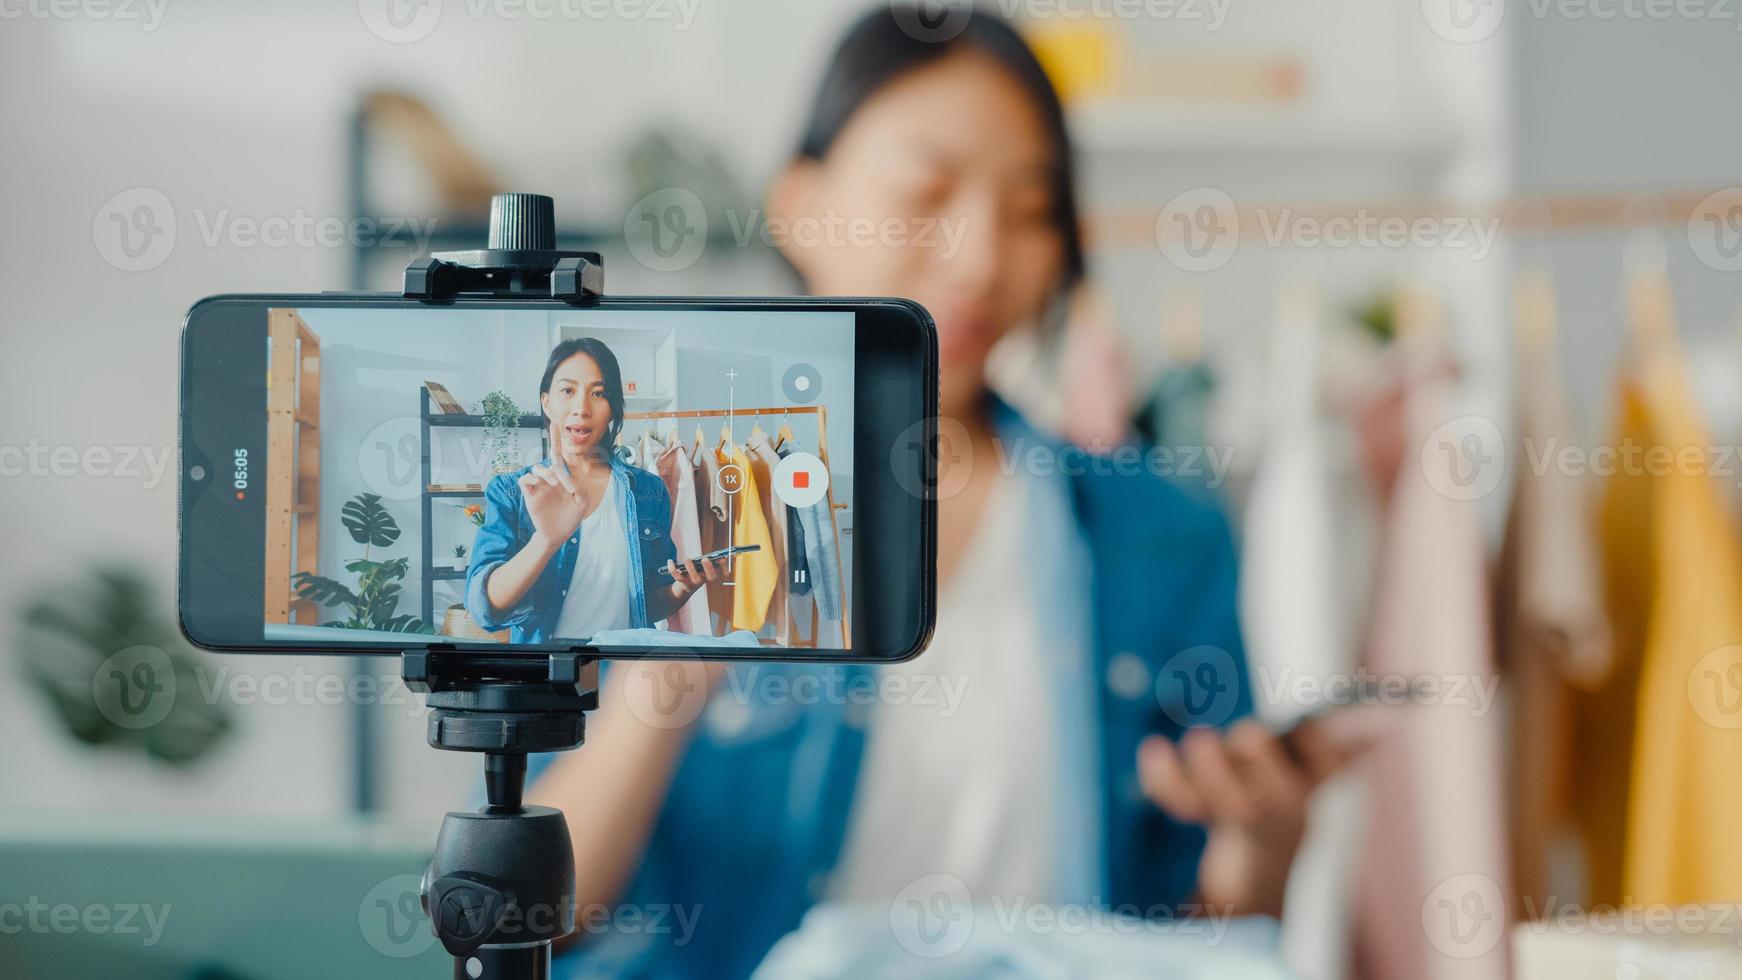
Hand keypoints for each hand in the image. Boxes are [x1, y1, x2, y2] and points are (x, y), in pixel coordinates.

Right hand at [521, 435, 587, 544]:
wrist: (558, 535)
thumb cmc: (570, 518)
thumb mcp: (582, 503)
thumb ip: (580, 489)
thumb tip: (569, 481)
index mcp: (563, 479)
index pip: (558, 455)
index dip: (555, 439)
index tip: (554, 424)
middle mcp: (550, 480)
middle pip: (548, 460)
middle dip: (556, 464)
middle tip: (562, 481)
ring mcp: (539, 487)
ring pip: (537, 468)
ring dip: (546, 473)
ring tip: (554, 484)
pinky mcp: (530, 495)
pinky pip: (524, 480)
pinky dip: (530, 479)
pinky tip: (538, 485)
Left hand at [664, 555, 725, 599]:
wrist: (686, 586)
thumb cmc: (697, 571)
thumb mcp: (704, 566)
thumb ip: (711, 561)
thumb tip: (716, 555)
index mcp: (712, 574)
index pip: (722, 572)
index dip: (724, 567)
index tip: (723, 558)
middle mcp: (705, 579)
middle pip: (710, 576)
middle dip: (709, 568)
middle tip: (706, 559)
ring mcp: (694, 582)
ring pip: (695, 578)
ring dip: (691, 568)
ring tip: (687, 559)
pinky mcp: (683, 583)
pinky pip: (678, 577)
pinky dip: (672, 569)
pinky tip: (670, 561)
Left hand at [1136, 717, 1373, 916]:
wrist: (1258, 861)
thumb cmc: (1288, 789)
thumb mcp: (1321, 768)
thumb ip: (1348, 745)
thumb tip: (1388, 721)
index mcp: (1311, 782)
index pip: (1326, 761)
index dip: (1320, 746)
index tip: (1311, 725)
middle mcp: (1279, 803)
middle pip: (1273, 789)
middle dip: (1261, 761)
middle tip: (1249, 734)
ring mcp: (1237, 813)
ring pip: (1224, 800)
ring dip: (1210, 769)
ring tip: (1200, 738)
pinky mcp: (1199, 814)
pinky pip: (1179, 799)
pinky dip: (1163, 778)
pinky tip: (1154, 750)